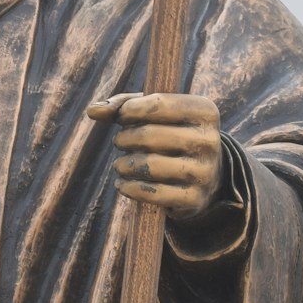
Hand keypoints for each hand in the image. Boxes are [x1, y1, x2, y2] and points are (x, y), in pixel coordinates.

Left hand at [84, 91, 222, 222]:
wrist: (205, 176)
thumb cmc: (172, 134)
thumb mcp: (156, 113)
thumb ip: (123, 106)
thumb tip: (93, 111)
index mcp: (205, 111)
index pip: (158, 104)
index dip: (130, 110)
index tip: (121, 117)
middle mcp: (210, 140)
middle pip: (149, 135)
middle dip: (125, 139)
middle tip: (119, 142)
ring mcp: (204, 171)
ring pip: (149, 165)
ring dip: (124, 165)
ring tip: (120, 165)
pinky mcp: (195, 198)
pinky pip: (153, 193)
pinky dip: (130, 188)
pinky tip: (123, 184)